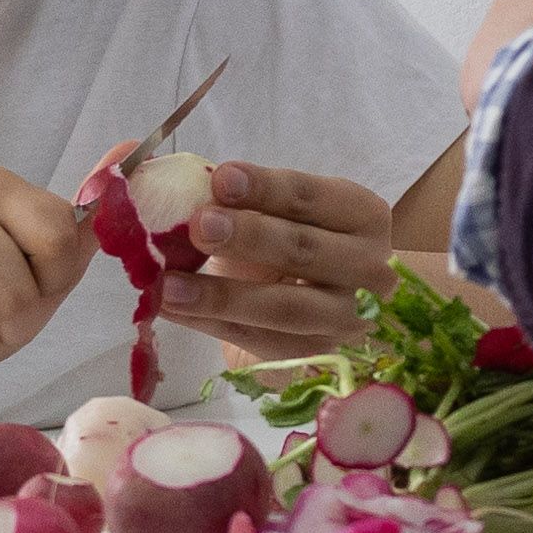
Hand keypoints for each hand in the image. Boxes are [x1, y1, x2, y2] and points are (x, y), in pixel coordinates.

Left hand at [158, 163, 397, 363]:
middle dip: (248, 237)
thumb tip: (162, 179)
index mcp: (362, 215)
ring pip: (286, 309)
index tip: (220, 177)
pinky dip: (212, 323)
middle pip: (305, 252)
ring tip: (169, 284)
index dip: (267, 187)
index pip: (314, 197)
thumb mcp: (283, 210)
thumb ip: (238, 195)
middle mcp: (369, 269)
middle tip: (198, 225)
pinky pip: (260, 341)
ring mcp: (346, 319)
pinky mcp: (315, 355)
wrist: (334, 297)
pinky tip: (172, 308)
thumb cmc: (298, 237)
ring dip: (222, 295)